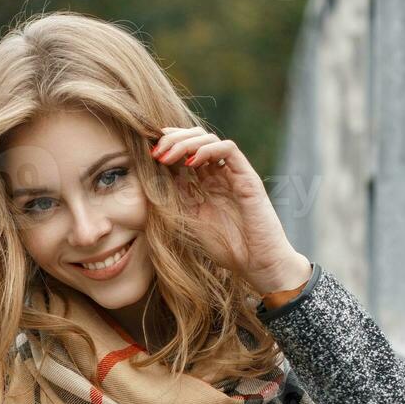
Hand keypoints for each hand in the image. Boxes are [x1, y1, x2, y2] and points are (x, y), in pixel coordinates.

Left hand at [150, 126, 312, 295]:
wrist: (257, 264)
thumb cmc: (227, 247)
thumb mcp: (191, 219)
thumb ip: (177, 197)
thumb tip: (155, 175)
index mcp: (206, 182)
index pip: (186, 151)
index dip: (167, 146)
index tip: (148, 152)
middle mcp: (220, 173)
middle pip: (196, 138)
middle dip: (173, 139)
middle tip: (156, 151)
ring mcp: (234, 174)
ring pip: (210, 139)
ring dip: (185, 142)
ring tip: (167, 155)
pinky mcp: (247, 177)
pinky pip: (228, 150)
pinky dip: (208, 149)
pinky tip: (191, 162)